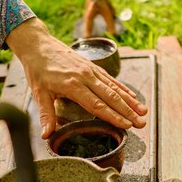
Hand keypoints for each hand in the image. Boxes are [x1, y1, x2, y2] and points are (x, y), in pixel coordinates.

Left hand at [5, 18, 147, 138]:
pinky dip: (124, 89)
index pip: (97, 105)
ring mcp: (91, 71)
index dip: (113, 116)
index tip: (126, 125)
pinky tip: (133, 97)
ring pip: (115, 88)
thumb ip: (46, 115)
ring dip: (130, 101)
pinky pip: (111, 80)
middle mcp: (86, 77)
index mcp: (73, 86)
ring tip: (144, 112)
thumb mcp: (39, 94)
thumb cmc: (38, 70)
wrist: (38, 45)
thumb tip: (46, 136)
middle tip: (141, 124)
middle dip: (128, 112)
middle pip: (111, 97)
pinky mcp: (93, 67)